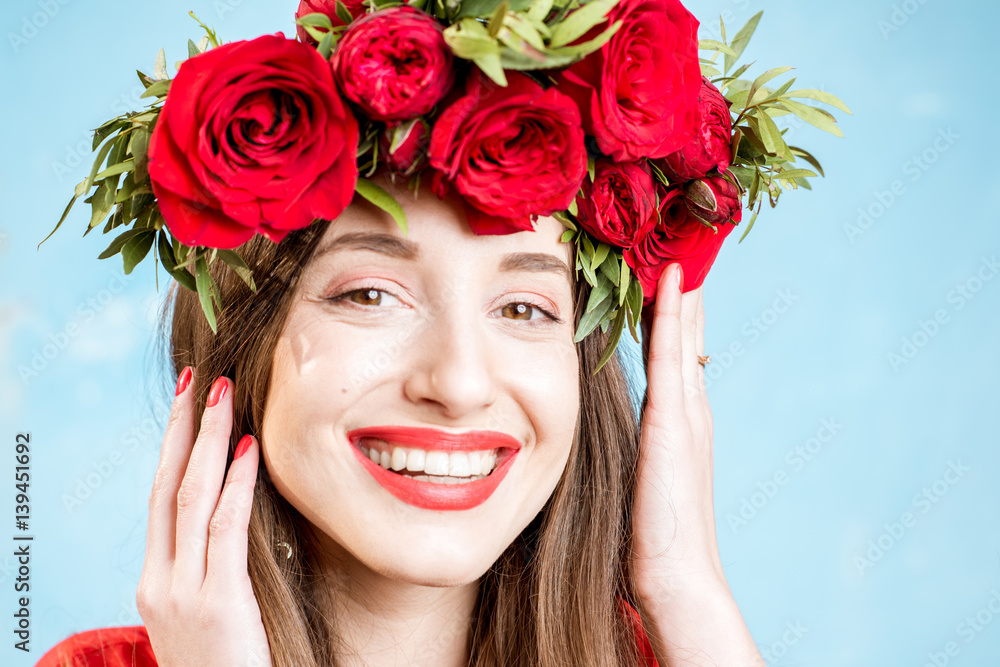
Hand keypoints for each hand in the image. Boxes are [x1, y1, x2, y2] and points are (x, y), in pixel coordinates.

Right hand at [136, 370, 271, 666]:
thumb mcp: (208, 613)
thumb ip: (213, 567)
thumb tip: (237, 513)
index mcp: (155, 583)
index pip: (159, 500)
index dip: (172, 449)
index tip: (186, 404)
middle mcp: (159, 582)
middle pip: (165, 487)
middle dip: (180, 429)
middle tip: (195, 378)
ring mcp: (182, 593)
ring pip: (190, 499)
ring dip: (207, 441)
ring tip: (220, 394)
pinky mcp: (216, 603)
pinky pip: (225, 529)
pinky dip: (235, 484)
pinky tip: (248, 448)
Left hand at [633, 263, 722, 597]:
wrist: (675, 576)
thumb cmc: (651, 535)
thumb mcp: (640, 477)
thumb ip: (634, 448)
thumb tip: (609, 436)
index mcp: (680, 419)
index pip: (676, 350)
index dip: (672, 308)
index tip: (666, 267)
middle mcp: (690, 407)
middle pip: (687, 331)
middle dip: (684, 286)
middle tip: (683, 235)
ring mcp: (687, 411)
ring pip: (684, 332)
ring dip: (681, 286)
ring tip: (681, 237)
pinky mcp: (673, 421)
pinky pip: (672, 355)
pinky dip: (673, 315)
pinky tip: (672, 280)